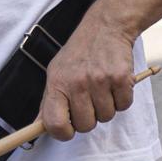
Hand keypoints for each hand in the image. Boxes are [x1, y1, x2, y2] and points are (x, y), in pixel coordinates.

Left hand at [39, 21, 136, 140]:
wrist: (106, 27)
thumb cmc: (80, 53)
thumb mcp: (56, 72)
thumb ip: (48, 101)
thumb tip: (38, 127)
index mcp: (57, 83)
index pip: (54, 124)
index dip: (62, 133)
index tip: (68, 129)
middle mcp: (77, 83)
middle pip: (85, 126)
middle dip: (90, 118)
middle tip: (90, 101)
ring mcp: (100, 80)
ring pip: (107, 117)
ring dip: (107, 107)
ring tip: (103, 89)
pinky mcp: (121, 78)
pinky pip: (124, 106)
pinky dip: (122, 99)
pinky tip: (115, 84)